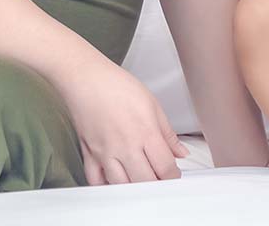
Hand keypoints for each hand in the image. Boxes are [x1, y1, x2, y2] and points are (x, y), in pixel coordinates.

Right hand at [57, 57, 188, 184]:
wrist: (88, 80)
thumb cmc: (118, 86)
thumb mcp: (152, 104)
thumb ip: (167, 132)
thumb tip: (180, 152)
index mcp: (146, 132)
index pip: (165, 166)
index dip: (174, 176)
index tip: (174, 175)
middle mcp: (126, 146)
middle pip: (146, 181)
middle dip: (157, 184)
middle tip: (161, 179)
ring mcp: (106, 154)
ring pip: (123, 186)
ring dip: (135, 188)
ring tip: (142, 180)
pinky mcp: (90, 156)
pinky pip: (97, 182)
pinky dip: (107, 187)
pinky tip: (116, 181)